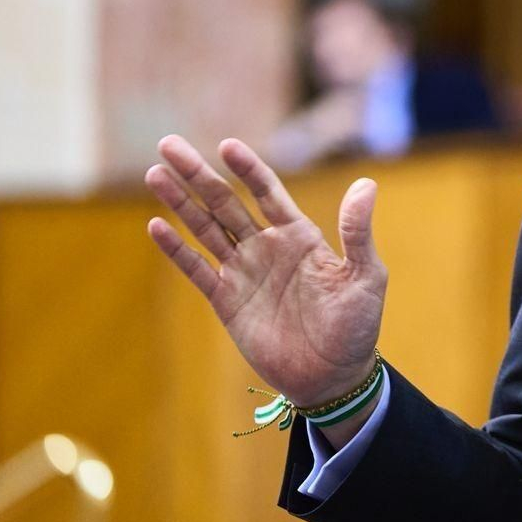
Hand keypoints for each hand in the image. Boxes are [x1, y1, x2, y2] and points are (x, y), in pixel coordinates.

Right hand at [144, 135, 385, 407]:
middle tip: (168, 145)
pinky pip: (198, 269)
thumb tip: (366, 184)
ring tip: (154, 173)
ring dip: (180, 202)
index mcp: (299, 235)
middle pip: (225, 201)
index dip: (247, 168)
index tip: (227, 145)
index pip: (267, 191)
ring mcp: (244, 272)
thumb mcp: (366, 276)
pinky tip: (156, 226)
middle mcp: (266, 246)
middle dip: (198, 174)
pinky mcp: (227, 301)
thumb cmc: (357, 326)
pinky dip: (177, 249)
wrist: (333, 376)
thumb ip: (358, 231)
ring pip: (205, 228)